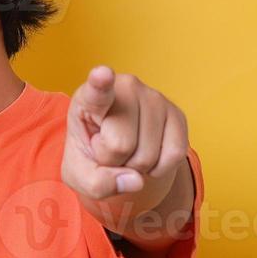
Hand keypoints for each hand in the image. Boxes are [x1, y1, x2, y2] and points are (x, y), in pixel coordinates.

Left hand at [61, 65, 189, 231]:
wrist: (118, 152)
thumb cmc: (91, 155)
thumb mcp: (79, 175)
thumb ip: (96, 183)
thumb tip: (136, 180)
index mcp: (90, 98)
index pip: (96, 90)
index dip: (100, 83)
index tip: (102, 74)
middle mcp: (125, 88)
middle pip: (121, 145)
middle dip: (115, 161)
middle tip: (110, 150)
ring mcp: (154, 98)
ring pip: (147, 155)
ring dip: (136, 166)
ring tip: (128, 151)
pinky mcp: (177, 113)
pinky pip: (174, 155)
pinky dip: (160, 168)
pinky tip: (149, 156)